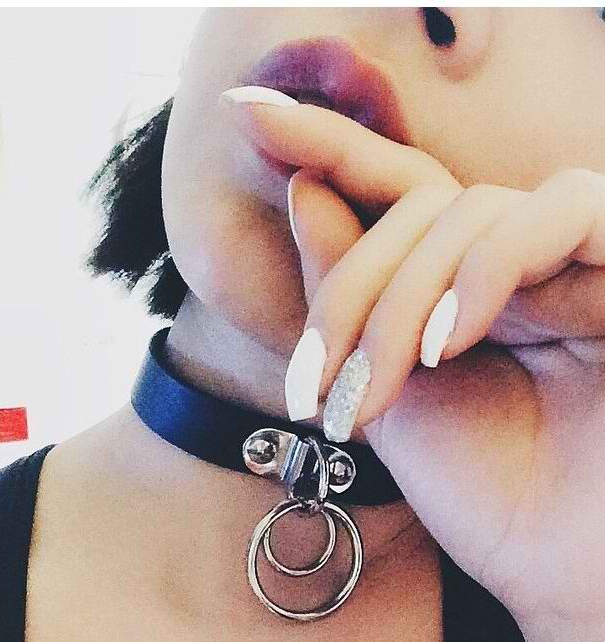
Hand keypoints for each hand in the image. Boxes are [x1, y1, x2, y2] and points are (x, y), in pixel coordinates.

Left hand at [226, 94, 604, 638]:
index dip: (329, 145)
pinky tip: (446, 344)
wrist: (565, 573)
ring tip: (377, 387)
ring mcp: (580, 262)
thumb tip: (305, 191)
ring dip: (404, 294)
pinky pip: (566, 211)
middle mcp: (520, 260)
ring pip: (472, 212)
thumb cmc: (481, 492)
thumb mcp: (379, 387)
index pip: (397, 191)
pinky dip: (489, 266)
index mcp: (460, 283)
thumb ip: (347, 294)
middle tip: (316, 383)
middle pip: (419, 210)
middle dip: (351, 290)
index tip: (248, 115)